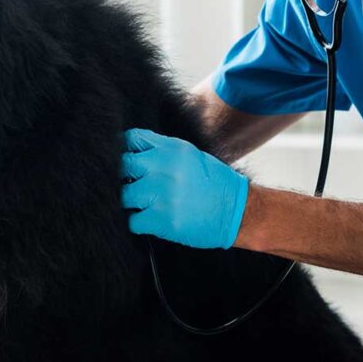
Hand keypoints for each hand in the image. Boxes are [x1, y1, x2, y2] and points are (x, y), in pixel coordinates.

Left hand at [120, 128, 248, 248]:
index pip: (131, 139)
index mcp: (172, 149)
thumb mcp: (191, 156)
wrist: (239, 212)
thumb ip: (162, 152)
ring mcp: (161, 194)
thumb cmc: (215, 184)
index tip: (129, 162)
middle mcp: (164, 168)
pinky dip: (139, 222)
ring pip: (124, 196)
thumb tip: (133, 154)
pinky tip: (152, 220)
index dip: (126, 151)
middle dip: (125, 177)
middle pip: (123, 166)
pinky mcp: (162, 219)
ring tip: (146, 205)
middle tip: (136, 186)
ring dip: (132, 202)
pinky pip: (133, 221)